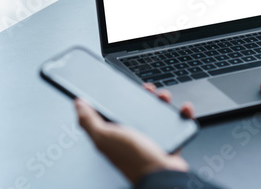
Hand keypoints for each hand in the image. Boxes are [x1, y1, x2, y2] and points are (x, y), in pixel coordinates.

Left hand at [75, 83, 193, 184]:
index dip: (116, 97)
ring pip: (157, 113)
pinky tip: (183, 109)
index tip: (123, 85)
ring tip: (164, 97)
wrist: (163, 175)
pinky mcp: (169, 142)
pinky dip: (182, 114)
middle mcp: (132, 136)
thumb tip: (77, 105)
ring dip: (162, 101)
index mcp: (114, 135)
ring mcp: (151, 139)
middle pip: (136, 109)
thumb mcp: (104, 137)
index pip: (111, 111)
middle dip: (143, 95)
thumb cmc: (134, 160)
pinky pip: (176, 124)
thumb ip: (89, 121)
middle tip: (148, 89)